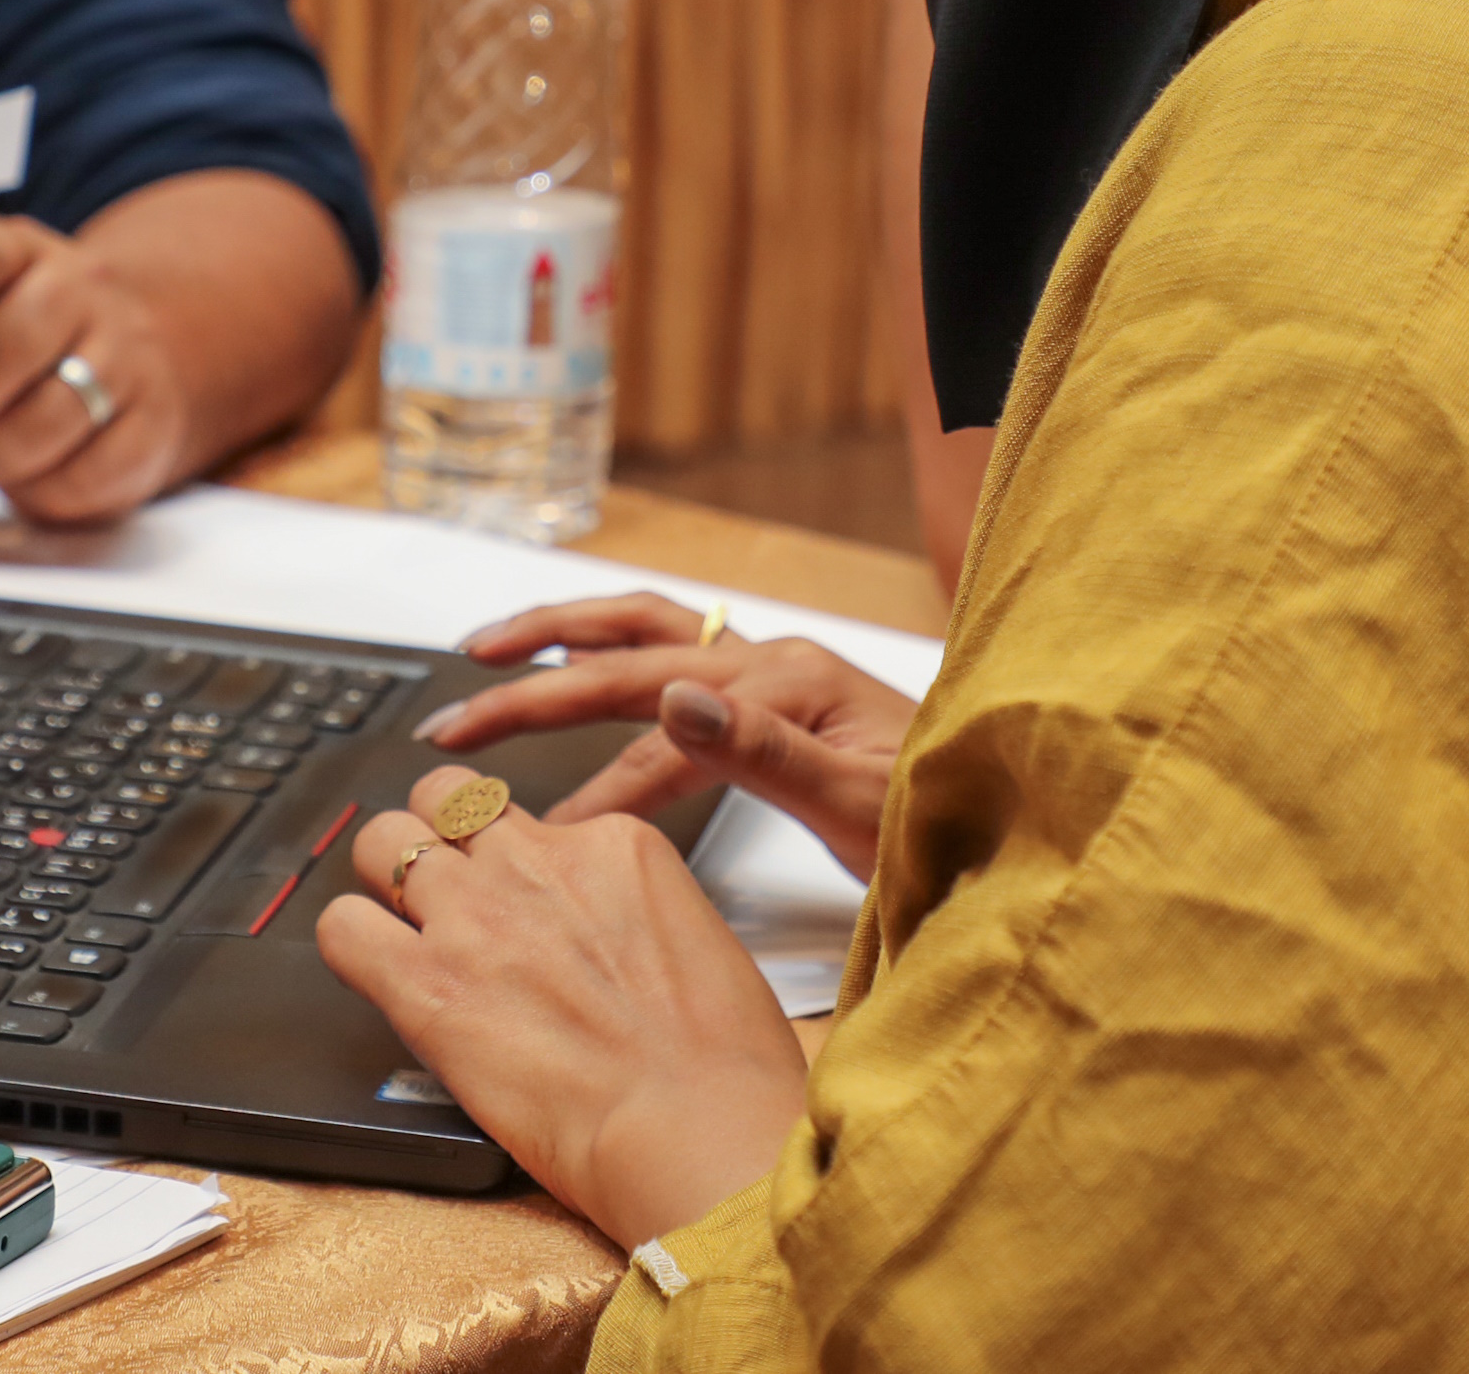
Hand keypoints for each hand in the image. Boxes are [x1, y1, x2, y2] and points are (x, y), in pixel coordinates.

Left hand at [0, 33, 185, 524]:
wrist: (123, 369)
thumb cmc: (1, 348)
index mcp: (19, 251)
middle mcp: (83, 290)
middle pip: (14, 339)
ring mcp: (128, 354)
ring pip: (53, 413)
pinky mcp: (154, 423)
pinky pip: (92, 470)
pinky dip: (41, 489)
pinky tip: (19, 476)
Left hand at [316, 767, 808, 1249]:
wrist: (697, 1129)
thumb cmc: (721, 1067)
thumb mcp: (695, 941)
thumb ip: (626, 915)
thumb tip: (591, 938)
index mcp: (613, 845)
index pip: (526, 816)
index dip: (508, 860)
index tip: (512, 900)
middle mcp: (535, 862)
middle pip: (442, 800)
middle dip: (431, 836)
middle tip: (434, 889)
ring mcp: (474, 916)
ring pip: (381, 842)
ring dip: (382, 880)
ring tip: (393, 924)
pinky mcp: (425, 984)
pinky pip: (343, 928)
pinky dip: (348, 944)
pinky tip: (372, 970)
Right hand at [413, 596, 915, 879]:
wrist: (1013, 813)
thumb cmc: (946, 819)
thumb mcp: (862, 804)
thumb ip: (765, 753)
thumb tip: (674, 700)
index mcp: (785, 685)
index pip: (660, 740)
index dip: (596, 793)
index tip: (542, 840)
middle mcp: (770, 662)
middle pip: (626, 659)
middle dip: (532, 685)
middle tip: (455, 724)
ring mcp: (768, 669)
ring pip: (640, 630)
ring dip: (557, 637)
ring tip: (483, 650)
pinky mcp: (770, 688)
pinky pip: (667, 646)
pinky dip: (606, 644)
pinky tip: (573, 654)